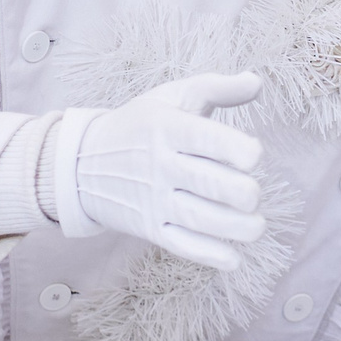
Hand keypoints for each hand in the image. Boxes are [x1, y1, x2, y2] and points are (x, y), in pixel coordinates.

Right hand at [57, 73, 265, 269]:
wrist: (84, 163)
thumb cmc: (140, 125)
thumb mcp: (172, 97)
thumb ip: (217, 88)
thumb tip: (257, 81)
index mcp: (168, 127)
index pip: (206, 138)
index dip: (237, 149)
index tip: (254, 155)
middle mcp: (160, 164)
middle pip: (206, 182)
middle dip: (240, 193)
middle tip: (253, 195)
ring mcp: (153, 199)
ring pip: (197, 218)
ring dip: (233, 227)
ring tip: (257, 226)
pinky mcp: (150, 227)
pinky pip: (181, 244)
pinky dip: (208, 255)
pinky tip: (234, 259)